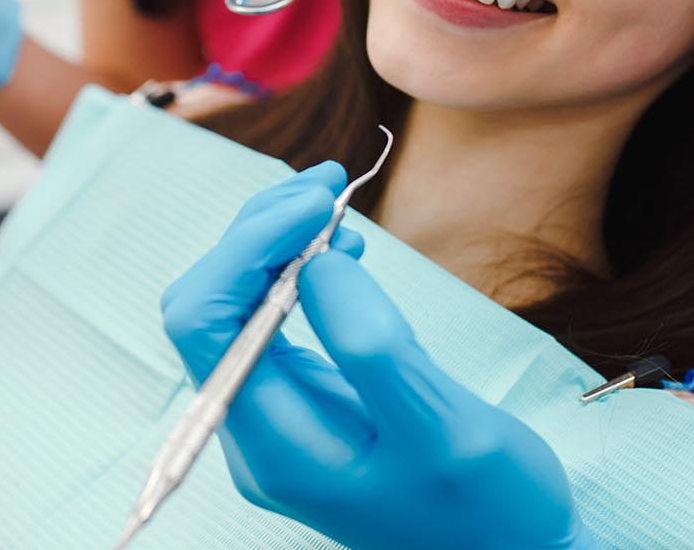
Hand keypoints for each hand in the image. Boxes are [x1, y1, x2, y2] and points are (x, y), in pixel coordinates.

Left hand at [160, 166, 596, 549]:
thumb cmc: (490, 508)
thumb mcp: (448, 430)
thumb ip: (375, 349)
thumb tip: (316, 262)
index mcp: (275, 445)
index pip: (203, 322)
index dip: (245, 246)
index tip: (316, 201)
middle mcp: (258, 429)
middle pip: (210, 304)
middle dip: (258, 233)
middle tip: (329, 185)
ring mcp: (279, 413)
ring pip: (237, 303)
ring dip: (276, 241)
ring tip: (335, 205)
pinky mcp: (307, 398)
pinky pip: (272, 317)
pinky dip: (297, 267)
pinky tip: (340, 247)